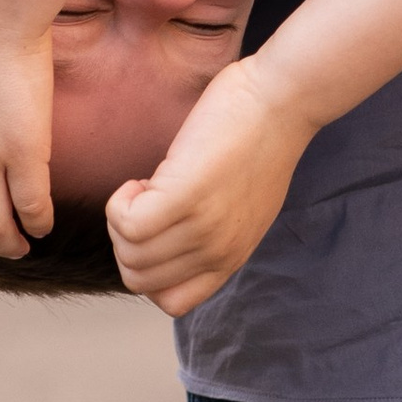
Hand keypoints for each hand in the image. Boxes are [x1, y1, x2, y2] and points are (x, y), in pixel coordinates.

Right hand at [107, 54, 314, 313]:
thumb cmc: (258, 137)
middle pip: (139, 278)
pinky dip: (120, 202)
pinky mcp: (186, 196)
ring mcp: (203, 227)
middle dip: (127, 240)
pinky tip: (142, 179)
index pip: (172, 302)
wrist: (281, 99)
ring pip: (128, 252)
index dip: (150, 267)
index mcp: (231, 257)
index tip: (160, 226)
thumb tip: (169, 236)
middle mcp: (217, 251)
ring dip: (122, 217)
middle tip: (148, 199)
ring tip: (148, 184)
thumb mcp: (241, 205)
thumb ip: (212, 232)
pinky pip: (126, 223)